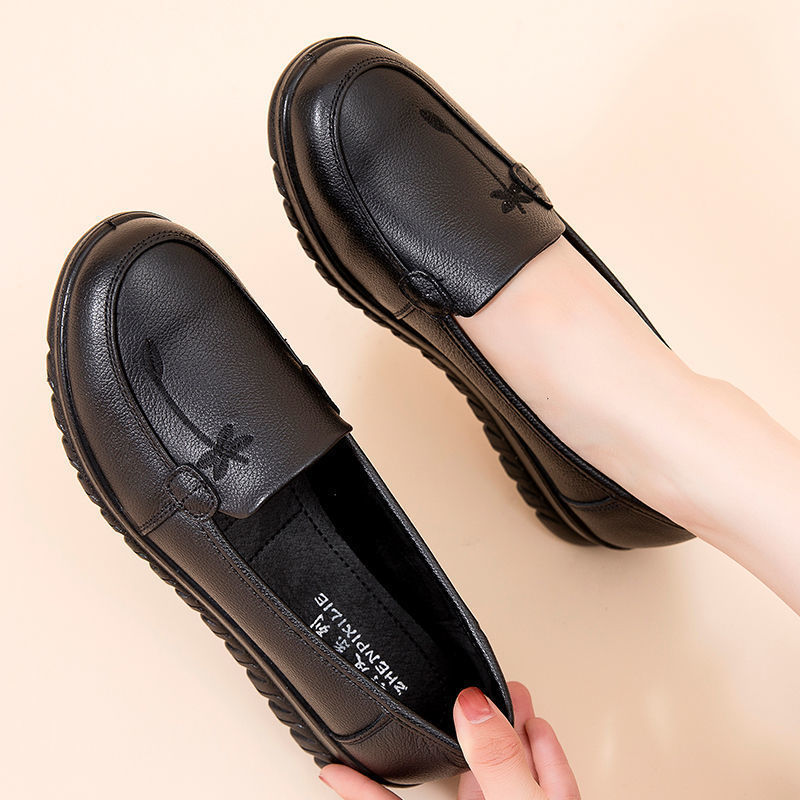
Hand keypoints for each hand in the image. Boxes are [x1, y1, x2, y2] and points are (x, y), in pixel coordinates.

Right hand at [318, 682, 579, 798]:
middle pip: (487, 756)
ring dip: (418, 755)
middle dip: (463, 720)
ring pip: (444, 785)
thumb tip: (476, 708)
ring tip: (400, 726)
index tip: (476, 678)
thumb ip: (504, 766)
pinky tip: (344, 779)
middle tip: (446, 689)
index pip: (530, 740)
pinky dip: (369, 795)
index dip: (505, 707)